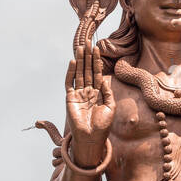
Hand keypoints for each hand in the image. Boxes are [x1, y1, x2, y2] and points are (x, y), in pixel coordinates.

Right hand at [65, 41, 114, 160]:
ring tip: (81, 47)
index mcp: (98, 93)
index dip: (97, 61)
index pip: (97, 73)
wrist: (92, 138)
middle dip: (88, 57)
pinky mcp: (70, 98)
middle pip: (87, 70)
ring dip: (80, 60)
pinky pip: (69, 82)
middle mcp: (87, 91)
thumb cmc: (102, 125)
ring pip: (79, 73)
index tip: (97, 48)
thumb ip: (108, 92)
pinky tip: (73, 61)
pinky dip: (71, 72)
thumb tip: (104, 78)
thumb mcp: (110, 107)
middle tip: (88, 42)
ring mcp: (78, 94)